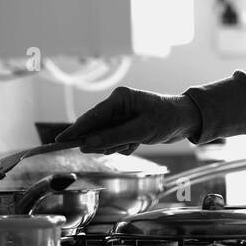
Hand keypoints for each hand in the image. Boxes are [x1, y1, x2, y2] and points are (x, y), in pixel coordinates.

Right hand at [55, 87, 202, 153]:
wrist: (186, 120)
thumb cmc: (167, 118)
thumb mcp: (141, 130)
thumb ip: (113, 137)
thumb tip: (88, 144)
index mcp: (119, 99)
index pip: (92, 117)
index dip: (75, 130)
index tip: (59, 141)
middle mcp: (117, 106)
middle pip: (96, 130)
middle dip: (106, 142)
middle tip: (125, 144)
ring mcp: (120, 116)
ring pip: (105, 139)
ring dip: (118, 146)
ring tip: (135, 142)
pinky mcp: (125, 126)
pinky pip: (115, 142)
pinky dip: (124, 147)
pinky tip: (138, 143)